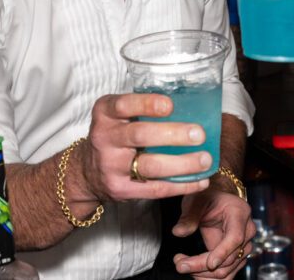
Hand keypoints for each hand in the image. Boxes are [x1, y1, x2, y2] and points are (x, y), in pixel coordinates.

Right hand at [78, 93, 211, 204]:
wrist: (88, 172)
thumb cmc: (114, 135)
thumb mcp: (117, 116)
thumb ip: (142, 109)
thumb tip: (191, 104)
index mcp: (105, 114)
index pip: (124, 105)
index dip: (147, 104)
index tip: (170, 105)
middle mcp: (105, 138)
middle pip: (140, 135)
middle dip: (173, 134)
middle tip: (199, 134)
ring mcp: (111, 165)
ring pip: (150, 165)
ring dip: (182, 163)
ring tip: (205, 159)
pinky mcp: (120, 189)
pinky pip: (154, 189)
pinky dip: (180, 185)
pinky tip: (199, 180)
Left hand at [172, 188, 254, 277]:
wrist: (215, 199)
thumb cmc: (207, 196)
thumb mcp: (196, 200)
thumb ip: (188, 216)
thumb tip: (178, 232)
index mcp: (239, 213)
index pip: (235, 237)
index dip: (223, 252)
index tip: (209, 264)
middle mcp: (246, 232)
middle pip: (230, 258)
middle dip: (203, 266)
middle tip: (179, 264)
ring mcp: (243, 247)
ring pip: (227, 271)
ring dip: (204, 275)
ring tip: (182, 265)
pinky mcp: (235, 257)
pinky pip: (226, 274)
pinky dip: (208, 277)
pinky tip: (192, 271)